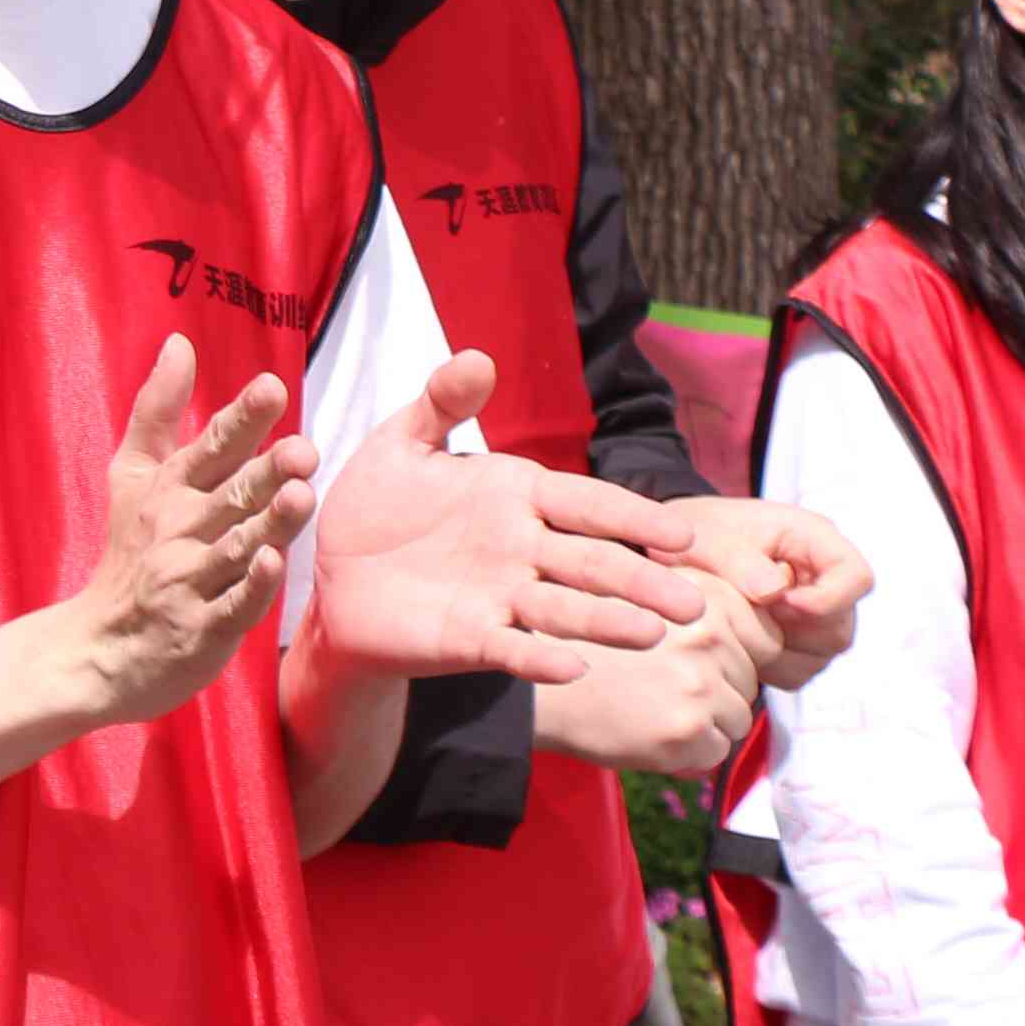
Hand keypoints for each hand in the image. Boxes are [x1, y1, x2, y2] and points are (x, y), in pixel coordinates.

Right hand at [41, 336, 314, 740]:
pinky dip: (250, 587)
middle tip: (303, 448)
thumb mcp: (132, 476)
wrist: (101, 648)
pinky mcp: (203, 628)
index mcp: (171, 489)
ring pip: (238, 546)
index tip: (270, 388)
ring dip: (268, 522)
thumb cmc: (128, 553)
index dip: (241, 419)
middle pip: (232, 494)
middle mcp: (181, 530)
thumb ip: (158, 410)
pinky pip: (232, 605)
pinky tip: (270, 564)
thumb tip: (179, 342)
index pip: (211, 447)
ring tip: (300, 495)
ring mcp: (191, 580)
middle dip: (266, 471)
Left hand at [304, 353, 712, 691]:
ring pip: (565, 610)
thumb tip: (479, 358)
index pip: (589, 505)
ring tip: (651, 635)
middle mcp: (521, 549)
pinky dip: (540, 658)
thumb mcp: (401, 444)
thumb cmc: (376, 506)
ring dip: (607, 622)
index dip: (635, 518)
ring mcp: (499, 597)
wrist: (331, 576)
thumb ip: (441, 404)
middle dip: (642, 580)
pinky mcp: (468, 639)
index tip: (684, 536)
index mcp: (517, 496)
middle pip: (593, 564)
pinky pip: (511, 649)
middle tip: (692, 604)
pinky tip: (573, 668)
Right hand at [525, 568, 784, 776]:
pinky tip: (649, 735)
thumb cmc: (587, 649)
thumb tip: (767, 639)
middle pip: (752, 679)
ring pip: (739, 718)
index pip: (767, 636)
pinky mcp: (688, 727)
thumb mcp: (644, 601)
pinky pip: (717, 752)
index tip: (705, 664)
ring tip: (654, 712)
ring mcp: (700, 680)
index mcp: (701, 593)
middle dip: (720, 692)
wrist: (533, 693)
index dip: (739, 656)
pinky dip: (689, 755)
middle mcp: (706, 631)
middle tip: (665, 691)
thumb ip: (700, 610)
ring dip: (707, 725)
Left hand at [676, 497, 870, 676]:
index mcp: (814, 539)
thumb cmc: (696, 534)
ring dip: (778, 649)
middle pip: (840, 627)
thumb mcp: (706, 537)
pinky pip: (797, 672)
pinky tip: (737, 642)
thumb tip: (775, 593)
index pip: (856, 577)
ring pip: (821, 655)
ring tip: (736, 625)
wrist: (675, 550)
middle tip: (746, 615)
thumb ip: (740, 561)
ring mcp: (813, 614)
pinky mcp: (796, 643)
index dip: (828, 600)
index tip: (780, 603)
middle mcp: (822, 578)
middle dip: (793, 630)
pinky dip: (767, 665)